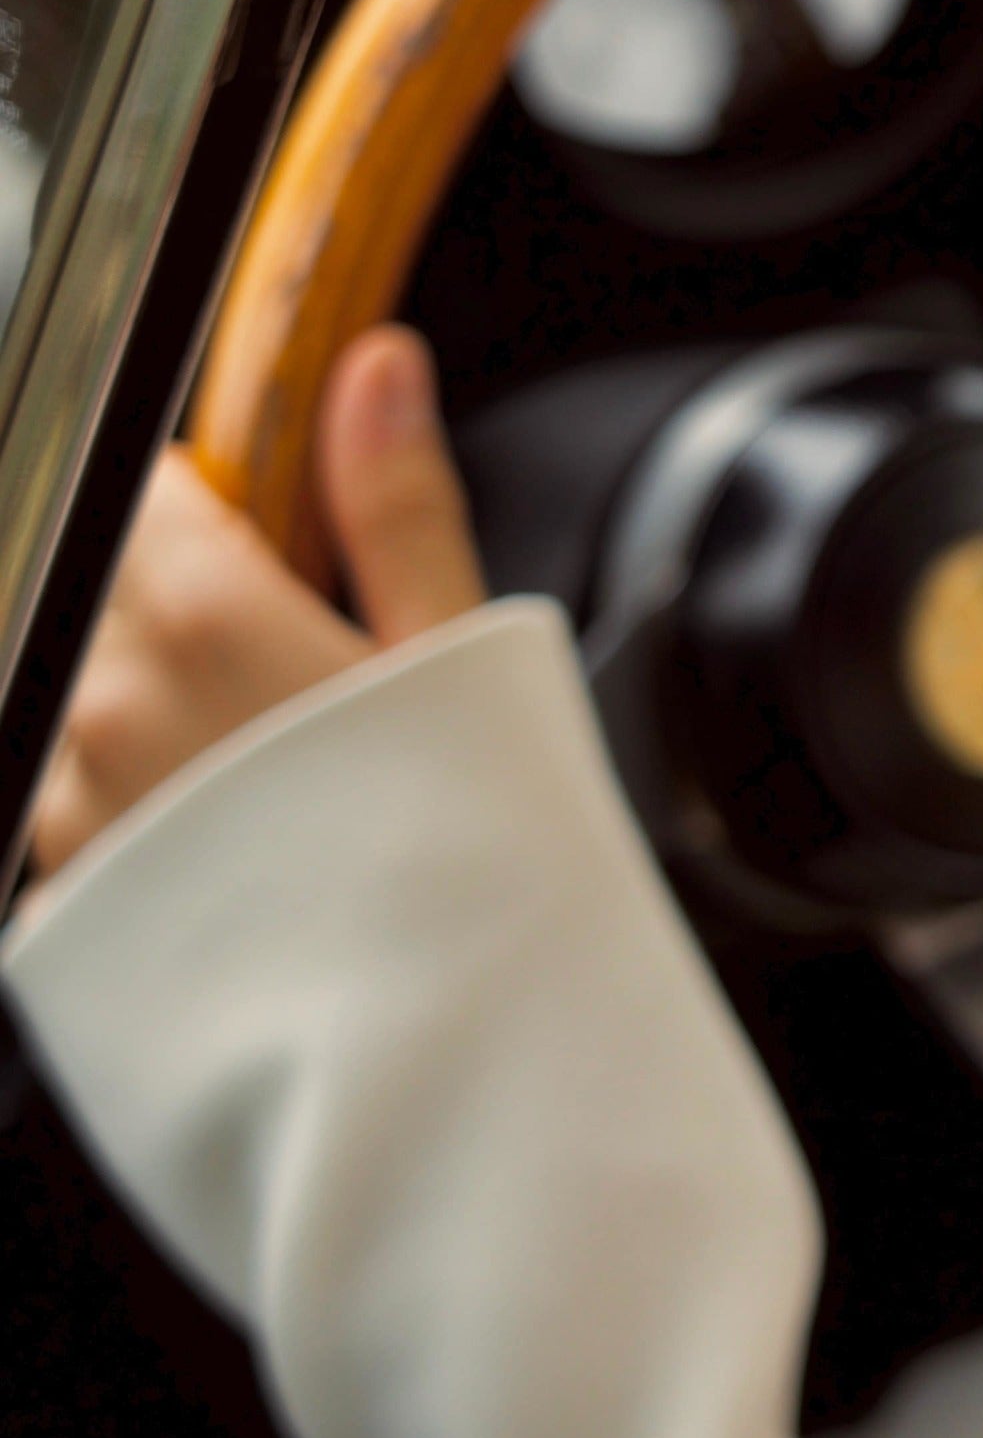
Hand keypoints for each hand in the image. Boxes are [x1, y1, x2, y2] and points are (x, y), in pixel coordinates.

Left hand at [26, 328, 487, 884]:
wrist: (429, 1068)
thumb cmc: (464, 871)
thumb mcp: (456, 660)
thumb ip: (393, 501)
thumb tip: (377, 369)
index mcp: (206, 622)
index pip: (152, 482)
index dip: (218, 499)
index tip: (277, 542)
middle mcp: (109, 706)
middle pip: (107, 582)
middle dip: (180, 599)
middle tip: (293, 673)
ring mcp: (70, 810)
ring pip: (86, 693)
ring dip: (151, 704)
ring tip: (274, 778)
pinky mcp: (64, 898)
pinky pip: (77, 806)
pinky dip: (136, 803)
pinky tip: (239, 852)